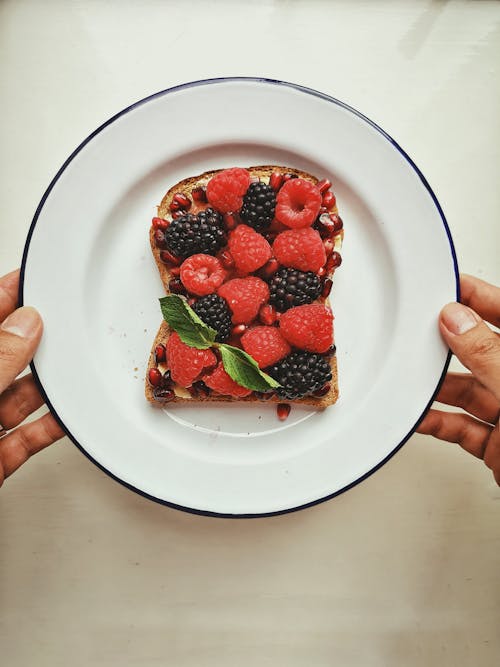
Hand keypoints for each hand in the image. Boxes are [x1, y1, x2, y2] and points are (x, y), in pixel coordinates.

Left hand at [0, 269, 63, 485]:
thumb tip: (25, 326)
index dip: (4, 297)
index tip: (31, 280)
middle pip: (2, 358)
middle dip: (33, 343)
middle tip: (61, 326)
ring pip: (16, 399)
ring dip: (46, 388)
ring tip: (70, 371)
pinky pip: (26, 437)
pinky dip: (48, 427)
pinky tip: (65, 415)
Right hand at [417, 274, 499, 484]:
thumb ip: (488, 355)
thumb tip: (457, 320)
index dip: (480, 297)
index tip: (448, 286)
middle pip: (483, 353)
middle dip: (449, 344)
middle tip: (421, 331)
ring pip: (469, 392)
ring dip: (438, 387)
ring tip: (412, 377)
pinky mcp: (499, 446)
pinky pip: (462, 427)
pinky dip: (439, 423)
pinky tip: (420, 416)